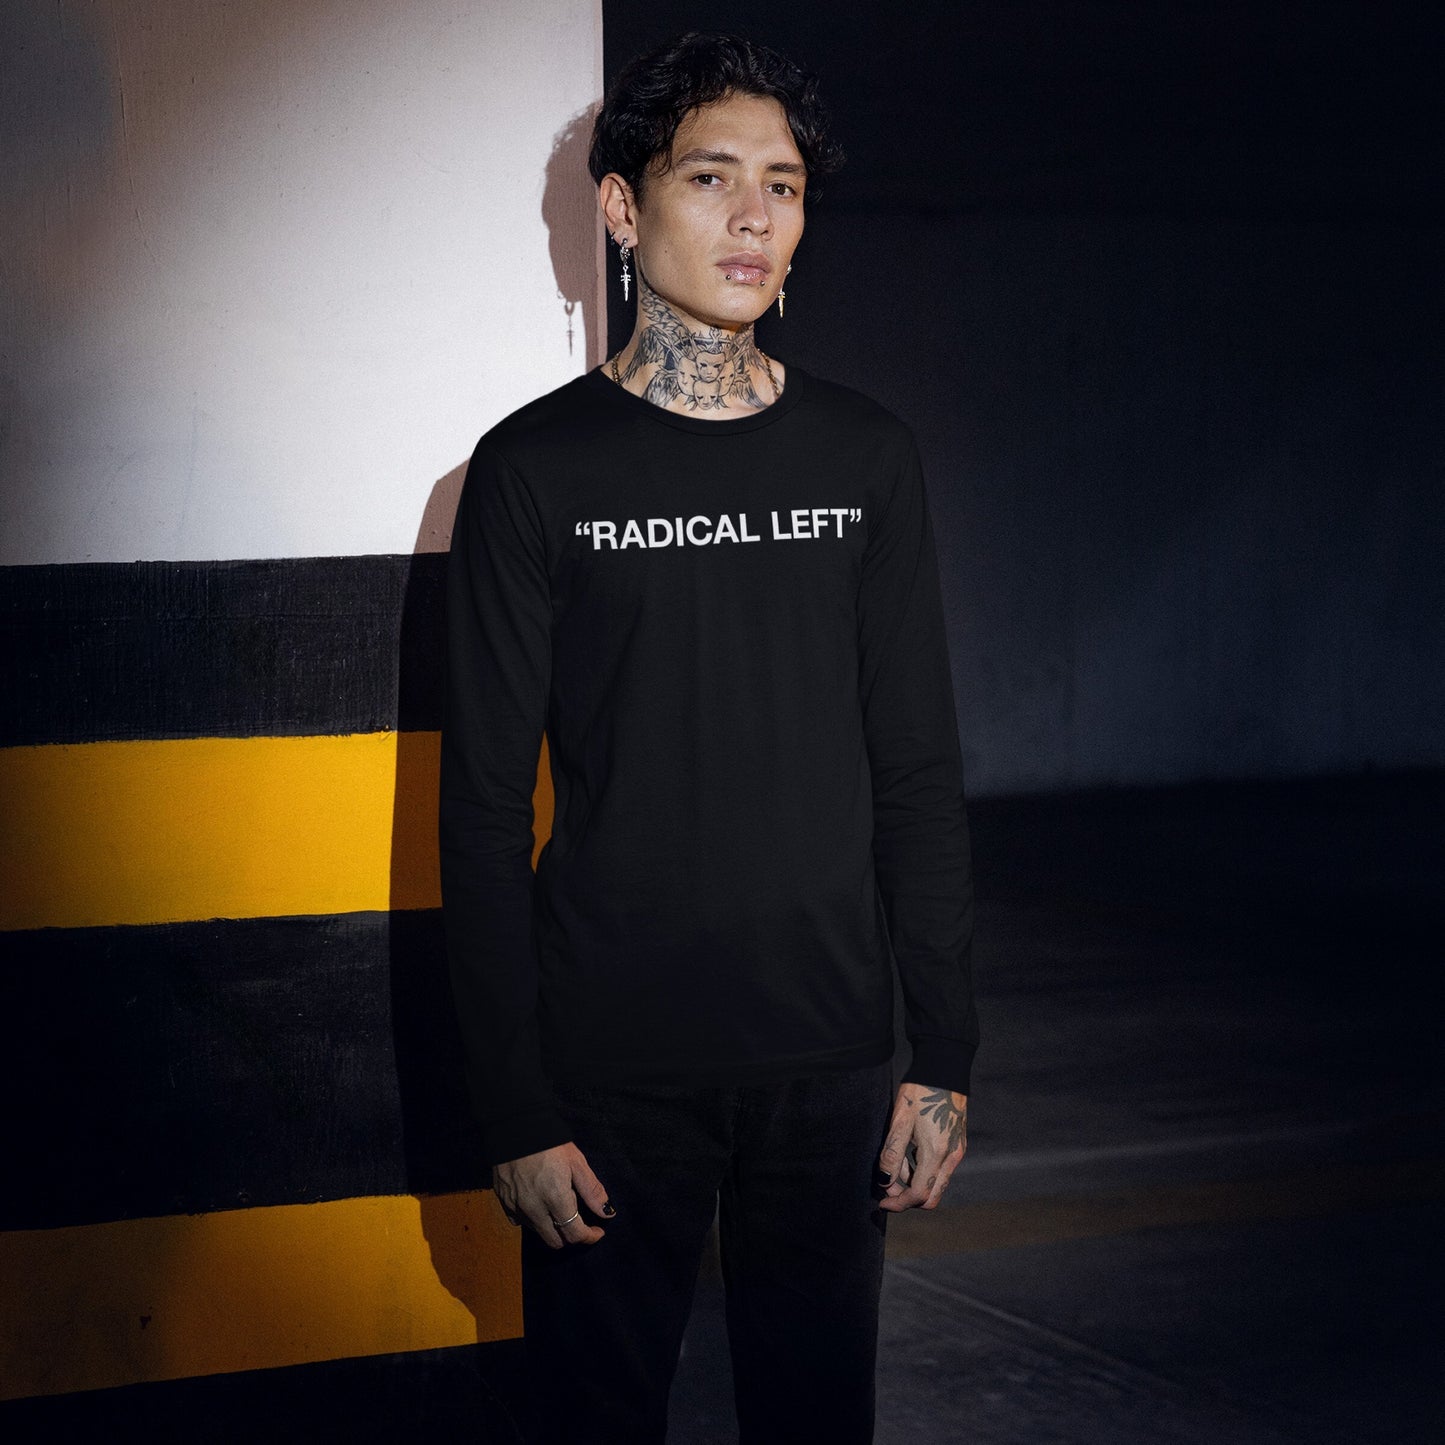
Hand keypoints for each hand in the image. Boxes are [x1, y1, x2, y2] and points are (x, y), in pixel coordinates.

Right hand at [494, 1141, 613, 1248]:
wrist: (514, 1126)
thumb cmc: (550, 1142)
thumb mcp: (577, 1162)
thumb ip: (592, 1191)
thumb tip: (607, 1213)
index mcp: (555, 1198)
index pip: (574, 1234)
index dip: (589, 1236)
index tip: (597, 1230)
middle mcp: (534, 1209)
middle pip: (555, 1241)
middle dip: (571, 1235)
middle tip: (579, 1219)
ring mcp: (516, 1207)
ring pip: (538, 1232)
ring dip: (551, 1227)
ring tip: (558, 1206)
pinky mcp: (503, 1202)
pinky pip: (520, 1222)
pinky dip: (532, 1219)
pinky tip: (539, 1203)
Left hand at [875, 1082, 966, 1211]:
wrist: (943, 1069)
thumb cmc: (919, 1093)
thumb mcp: (899, 1121)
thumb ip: (892, 1154)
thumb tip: (885, 1182)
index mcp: (936, 1153)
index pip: (919, 1194)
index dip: (899, 1203)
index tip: (881, 1201)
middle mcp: (951, 1157)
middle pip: (932, 1196)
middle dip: (908, 1199)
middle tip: (887, 1188)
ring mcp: (957, 1151)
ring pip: (936, 1183)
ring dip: (915, 1184)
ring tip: (894, 1165)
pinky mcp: (958, 1143)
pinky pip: (942, 1170)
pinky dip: (924, 1172)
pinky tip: (909, 1155)